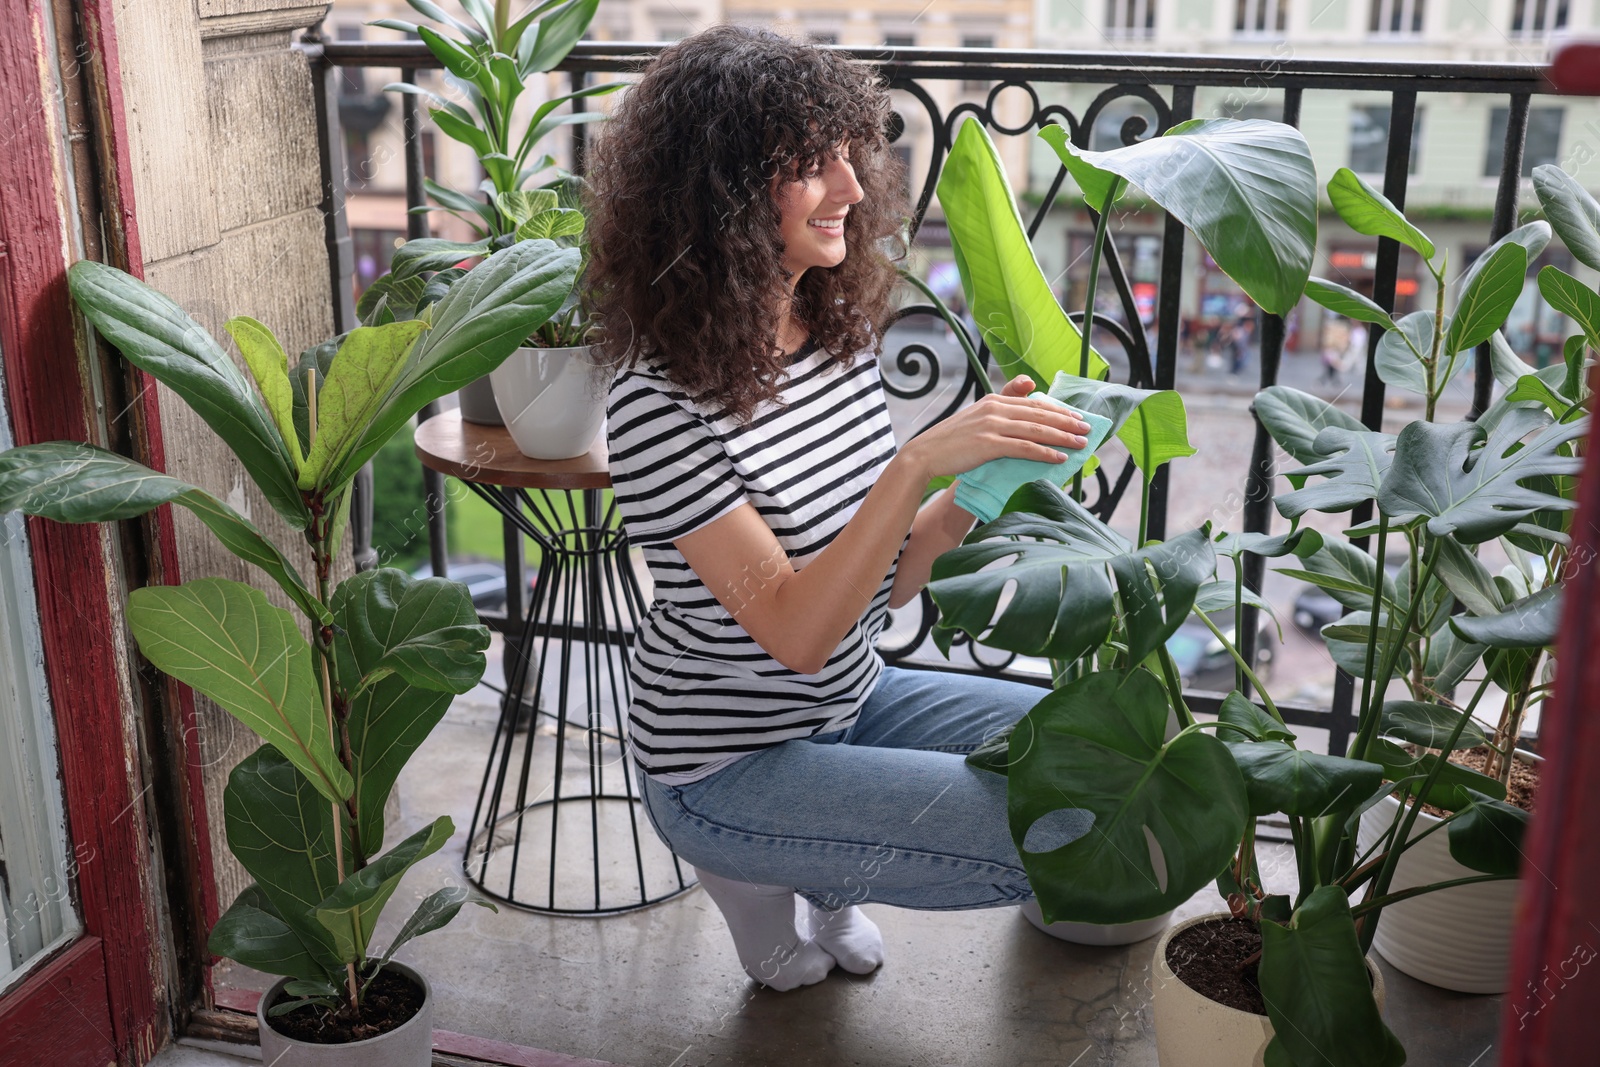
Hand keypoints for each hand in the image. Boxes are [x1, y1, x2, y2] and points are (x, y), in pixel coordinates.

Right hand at [897, 375, 1092, 482]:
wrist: (926, 454)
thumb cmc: (952, 440)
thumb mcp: (977, 417)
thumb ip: (1002, 403)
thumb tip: (1030, 386)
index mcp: (993, 400)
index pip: (1033, 403)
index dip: (1058, 410)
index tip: (1076, 417)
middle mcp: (995, 409)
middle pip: (1039, 414)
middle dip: (1067, 421)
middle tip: (1087, 428)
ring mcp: (991, 426)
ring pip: (1036, 430)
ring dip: (1062, 437)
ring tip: (1081, 443)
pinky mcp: (988, 444)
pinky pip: (1024, 448)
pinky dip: (1045, 452)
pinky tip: (1060, 457)